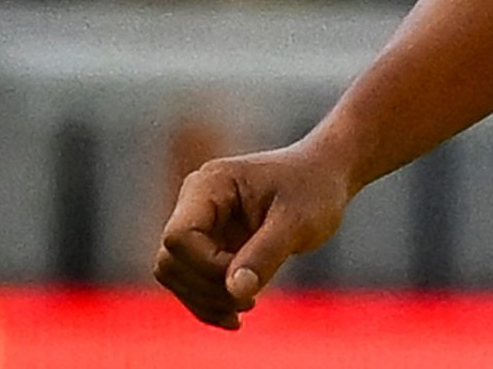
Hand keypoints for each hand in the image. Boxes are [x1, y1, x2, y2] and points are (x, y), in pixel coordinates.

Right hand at [153, 141, 352, 329]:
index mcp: (210, 184)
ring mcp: (199, 222)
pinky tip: (235, 317)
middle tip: (251, 300)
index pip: (179, 238)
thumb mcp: (298, 221)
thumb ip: (265, 254)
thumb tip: (234, 292)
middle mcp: (195, 201)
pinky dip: (208, 303)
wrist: (322, 176)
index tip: (249, 274)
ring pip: (174, 275)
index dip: (207, 267)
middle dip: (206, 289)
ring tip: (246, 308)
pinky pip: (190, 281)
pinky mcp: (208, 243)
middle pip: (170, 261)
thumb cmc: (313, 189)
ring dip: (205, 300)